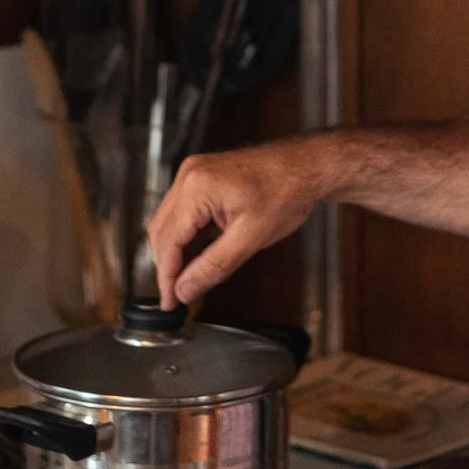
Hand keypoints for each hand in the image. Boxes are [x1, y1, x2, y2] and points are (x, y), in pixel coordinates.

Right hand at [147, 142, 329, 307]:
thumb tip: (185, 289)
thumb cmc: (287, 192)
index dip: (165, 276)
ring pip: (169, 222)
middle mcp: (189, 176)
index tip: (169, 302)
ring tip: (191, 278)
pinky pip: (183, 212)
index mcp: (197, 188)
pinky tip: (200, 255)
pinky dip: (188, 236)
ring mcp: (194, 174)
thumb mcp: (250, 238)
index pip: (167, 240)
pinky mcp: (202, 178)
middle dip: (167, 265)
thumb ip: (213, 267)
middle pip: (161, 231)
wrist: (306, 166)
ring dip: (177, 252)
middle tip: (179, 295)